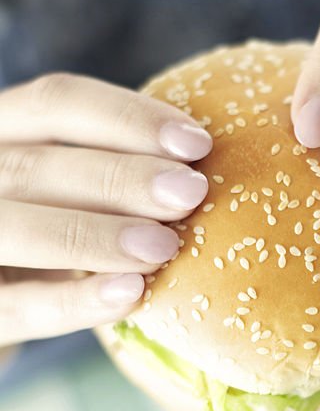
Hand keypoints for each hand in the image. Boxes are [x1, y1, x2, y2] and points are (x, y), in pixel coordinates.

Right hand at [0, 73, 212, 344]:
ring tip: (165, 247)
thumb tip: (208, 168)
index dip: (128, 118)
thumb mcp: (72, 193)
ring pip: (15, 228)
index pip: (55, 104)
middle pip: (37, 167)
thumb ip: (116, 174)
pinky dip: (73, 301)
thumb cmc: (50, 238)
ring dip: (95, 235)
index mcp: (1, 132)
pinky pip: (16, 306)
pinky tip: (131, 295)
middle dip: (120, 178)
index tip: (197, 142)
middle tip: (191, 193)